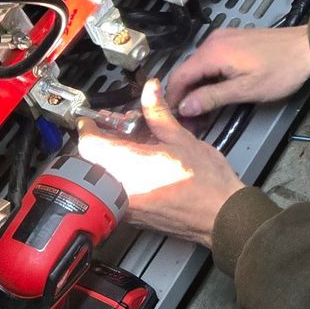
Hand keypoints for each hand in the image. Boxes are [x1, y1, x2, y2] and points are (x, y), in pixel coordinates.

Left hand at [79, 79, 245, 244]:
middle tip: (117, 129)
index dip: (88, 127)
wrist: (220, 216)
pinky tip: (141, 168)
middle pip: (93, 160)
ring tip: (132, 148)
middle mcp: (122, 187)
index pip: (90, 144)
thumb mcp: (182, 139)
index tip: (92, 120)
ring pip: (103, 177)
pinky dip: (120, 176)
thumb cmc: (207, 183)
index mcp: (131, 164)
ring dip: (110, 160)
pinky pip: (115, 191)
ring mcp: (126, 205)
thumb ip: (158, 114)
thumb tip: (150, 91)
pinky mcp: (133, 217)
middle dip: (102, 142)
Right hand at [165, 25, 309, 116]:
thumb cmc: (280, 70)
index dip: (172, 98)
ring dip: (197, 89)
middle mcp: (212, 41)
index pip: (179, 76)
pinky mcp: (232, 40)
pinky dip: (209, 78)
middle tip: (191, 123)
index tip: (173, 119)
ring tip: (202, 114)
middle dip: (186, 97)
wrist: (306, 47)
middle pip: (187, 71)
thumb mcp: (246, 90)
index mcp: (212, 52)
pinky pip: (211, 61)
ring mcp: (222, 38)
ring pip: (199, 67)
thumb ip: (212, 97)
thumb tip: (184, 107)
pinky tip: (214, 95)